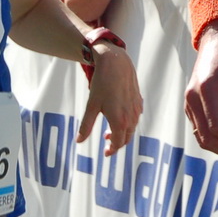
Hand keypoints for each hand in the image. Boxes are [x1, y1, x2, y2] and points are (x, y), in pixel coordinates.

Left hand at [79, 41, 142, 155]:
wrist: (116, 63)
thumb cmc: (102, 84)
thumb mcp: (91, 105)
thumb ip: (86, 126)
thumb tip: (79, 141)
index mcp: (119, 121)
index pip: (118, 143)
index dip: (111, 150)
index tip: (105, 153)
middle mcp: (131, 117)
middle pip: (127, 137)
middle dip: (117, 143)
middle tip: (106, 143)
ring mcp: (136, 108)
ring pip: (132, 127)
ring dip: (123, 132)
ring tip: (110, 130)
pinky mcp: (138, 100)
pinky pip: (135, 117)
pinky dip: (128, 122)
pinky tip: (121, 116)